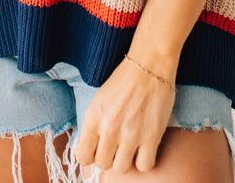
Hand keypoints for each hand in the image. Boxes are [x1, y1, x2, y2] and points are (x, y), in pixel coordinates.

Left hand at [74, 55, 176, 175]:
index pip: (83, 157)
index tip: (98, 149)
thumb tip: (92, 148)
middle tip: (117, 145)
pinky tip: (144, 147)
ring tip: (130, 146)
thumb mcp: (100, 99)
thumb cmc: (124, 79)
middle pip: (102, 164)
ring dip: (125, 160)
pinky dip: (144, 160)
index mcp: (93, 117)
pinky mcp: (151, 137)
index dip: (91, 155)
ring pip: (121, 168)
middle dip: (109, 157)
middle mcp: (109, 128)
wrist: (149, 65)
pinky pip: (143, 166)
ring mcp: (130, 134)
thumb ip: (94, 124)